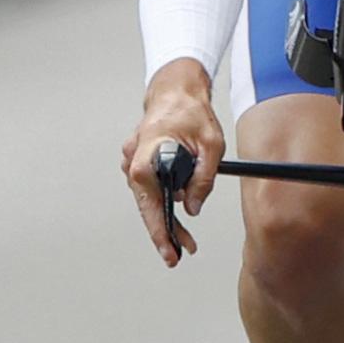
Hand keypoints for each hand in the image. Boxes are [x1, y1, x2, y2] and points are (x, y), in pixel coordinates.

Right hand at [121, 60, 222, 267]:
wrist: (176, 91)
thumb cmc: (190, 112)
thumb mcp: (210, 145)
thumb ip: (203, 178)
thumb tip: (194, 207)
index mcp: (146, 157)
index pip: (150, 205)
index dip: (161, 232)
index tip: (169, 251)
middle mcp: (133, 161)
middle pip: (148, 208)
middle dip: (166, 232)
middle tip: (183, 251)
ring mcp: (133, 162)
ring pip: (148, 200)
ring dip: (166, 218)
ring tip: (185, 238)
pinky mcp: (138, 162)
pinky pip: (150, 188)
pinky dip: (163, 201)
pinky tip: (177, 210)